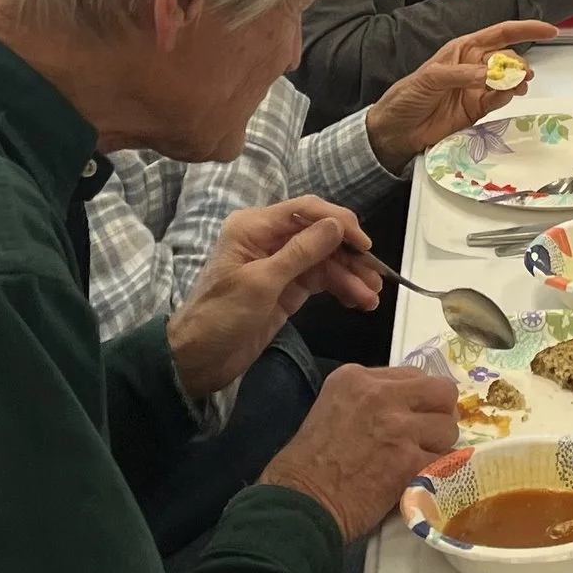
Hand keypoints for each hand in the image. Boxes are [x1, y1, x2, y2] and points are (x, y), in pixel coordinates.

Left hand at [168, 198, 380, 403]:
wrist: (197, 362)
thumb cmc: (220, 317)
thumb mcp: (261, 284)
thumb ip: (300, 252)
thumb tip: (336, 225)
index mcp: (254, 227)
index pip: (305, 210)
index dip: (338, 222)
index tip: (365, 244)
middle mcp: (268, 239)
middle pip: (320, 235)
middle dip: (349, 255)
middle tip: (376, 278)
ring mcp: (280, 265)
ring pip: (325, 260)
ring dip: (350, 276)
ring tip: (372, 298)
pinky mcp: (287, 289)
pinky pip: (321, 280)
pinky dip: (341, 289)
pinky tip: (359, 301)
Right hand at [261, 364, 462, 543]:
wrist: (300, 503)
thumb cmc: (306, 464)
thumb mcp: (332, 409)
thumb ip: (369, 399)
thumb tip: (406, 405)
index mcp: (356, 378)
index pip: (413, 375)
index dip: (419, 399)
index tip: (415, 415)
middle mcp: (381, 396)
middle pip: (441, 392)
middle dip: (441, 414)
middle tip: (431, 434)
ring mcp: (398, 427)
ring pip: (448, 428)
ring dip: (439, 447)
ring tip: (419, 461)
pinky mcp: (409, 461)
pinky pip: (445, 461)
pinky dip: (438, 473)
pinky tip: (420, 479)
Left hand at [363, 20, 557, 164]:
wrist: (397, 131)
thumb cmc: (407, 96)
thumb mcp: (429, 78)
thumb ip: (460, 75)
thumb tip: (488, 74)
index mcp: (463, 50)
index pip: (500, 34)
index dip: (525, 29)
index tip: (550, 31)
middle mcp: (474, 66)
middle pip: (508, 58)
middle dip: (519, 63)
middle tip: (523, 76)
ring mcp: (477, 88)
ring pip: (507, 79)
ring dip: (517, 80)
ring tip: (520, 86)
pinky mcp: (478, 109)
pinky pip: (499, 99)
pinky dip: (507, 96)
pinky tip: (507, 96)